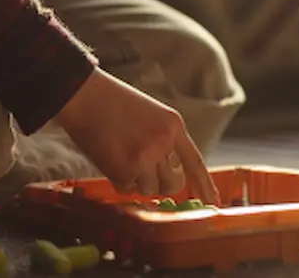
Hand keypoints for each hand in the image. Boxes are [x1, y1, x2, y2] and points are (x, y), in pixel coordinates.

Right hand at [54, 68, 219, 203]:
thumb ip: (165, 139)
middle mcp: (164, 142)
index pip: (195, 162)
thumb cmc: (113, 103)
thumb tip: (170, 171)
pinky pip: (127, 189)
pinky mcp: (124, 169)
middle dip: (161, 184)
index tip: (213, 203)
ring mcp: (145, 157)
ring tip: (123, 156)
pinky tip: (111, 159)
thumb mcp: (151, 114)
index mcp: (174, 126)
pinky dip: (119, 181)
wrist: (85, 95)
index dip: (205, 185)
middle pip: (174, 184)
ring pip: (150, 189)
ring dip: (137, 181)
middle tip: (145, 173)